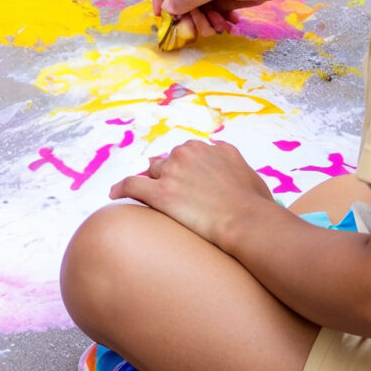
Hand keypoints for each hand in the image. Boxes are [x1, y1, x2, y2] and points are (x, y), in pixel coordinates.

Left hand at [110, 137, 279, 246]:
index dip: (184, 167)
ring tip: (142, 195)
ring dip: (149, 182)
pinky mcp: (161, 192)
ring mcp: (174, 171)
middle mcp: (191, 152)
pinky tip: (114, 195)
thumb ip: (234, 164)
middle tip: (168, 191)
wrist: (248, 222)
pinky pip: (132, 185)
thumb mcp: (252, 175)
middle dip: (166, 173)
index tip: (183, 179)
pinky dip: (121, 189)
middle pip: (168, 160)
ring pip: (151, 172)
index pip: (189, 153)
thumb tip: (228, 160)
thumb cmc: (256, 208)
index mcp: (214, 148)